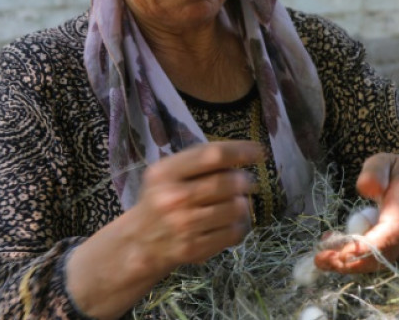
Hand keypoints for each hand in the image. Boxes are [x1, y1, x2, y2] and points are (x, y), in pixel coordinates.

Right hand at [129, 139, 263, 269]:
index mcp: (165, 173)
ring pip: (236, 208)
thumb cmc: (161, 199)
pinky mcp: (194, 248)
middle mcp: (173, 198)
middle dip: (244, 181)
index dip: (240, 151)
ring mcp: (184, 225)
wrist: (140, 243)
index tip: (258, 152)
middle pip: (228, 182)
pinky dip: (239, 226)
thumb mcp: (167, 173)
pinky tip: (229, 222)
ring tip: (234, 203)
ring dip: (242, 204)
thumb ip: (199, 161)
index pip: (212, 155)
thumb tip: (244, 154)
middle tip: (246, 182)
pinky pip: (234, 232)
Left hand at [314, 153, 398, 273]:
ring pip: (380, 261)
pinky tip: (340, 247)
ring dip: (350, 262)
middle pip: (382, 256)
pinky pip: (381, 258)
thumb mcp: (384, 161)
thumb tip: (367, 189)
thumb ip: (374, 172)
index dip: (363, 249)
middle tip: (321, 260)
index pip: (389, 235)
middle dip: (349, 263)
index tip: (337, 254)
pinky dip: (359, 258)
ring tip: (324, 252)